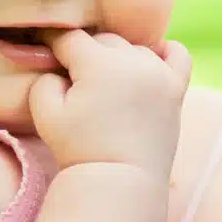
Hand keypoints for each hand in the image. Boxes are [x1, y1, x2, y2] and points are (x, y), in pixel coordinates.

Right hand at [29, 31, 190, 180]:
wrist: (120, 182)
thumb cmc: (79, 150)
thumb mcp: (46, 113)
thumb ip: (44, 79)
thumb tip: (58, 67)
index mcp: (99, 63)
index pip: (70, 39)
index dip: (53, 46)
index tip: (47, 56)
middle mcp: (133, 60)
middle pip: (102, 40)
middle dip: (85, 55)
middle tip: (74, 81)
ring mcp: (159, 73)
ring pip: (132, 48)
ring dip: (117, 59)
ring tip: (106, 85)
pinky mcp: (176, 89)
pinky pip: (177, 54)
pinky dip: (163, 52)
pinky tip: (147, 65)